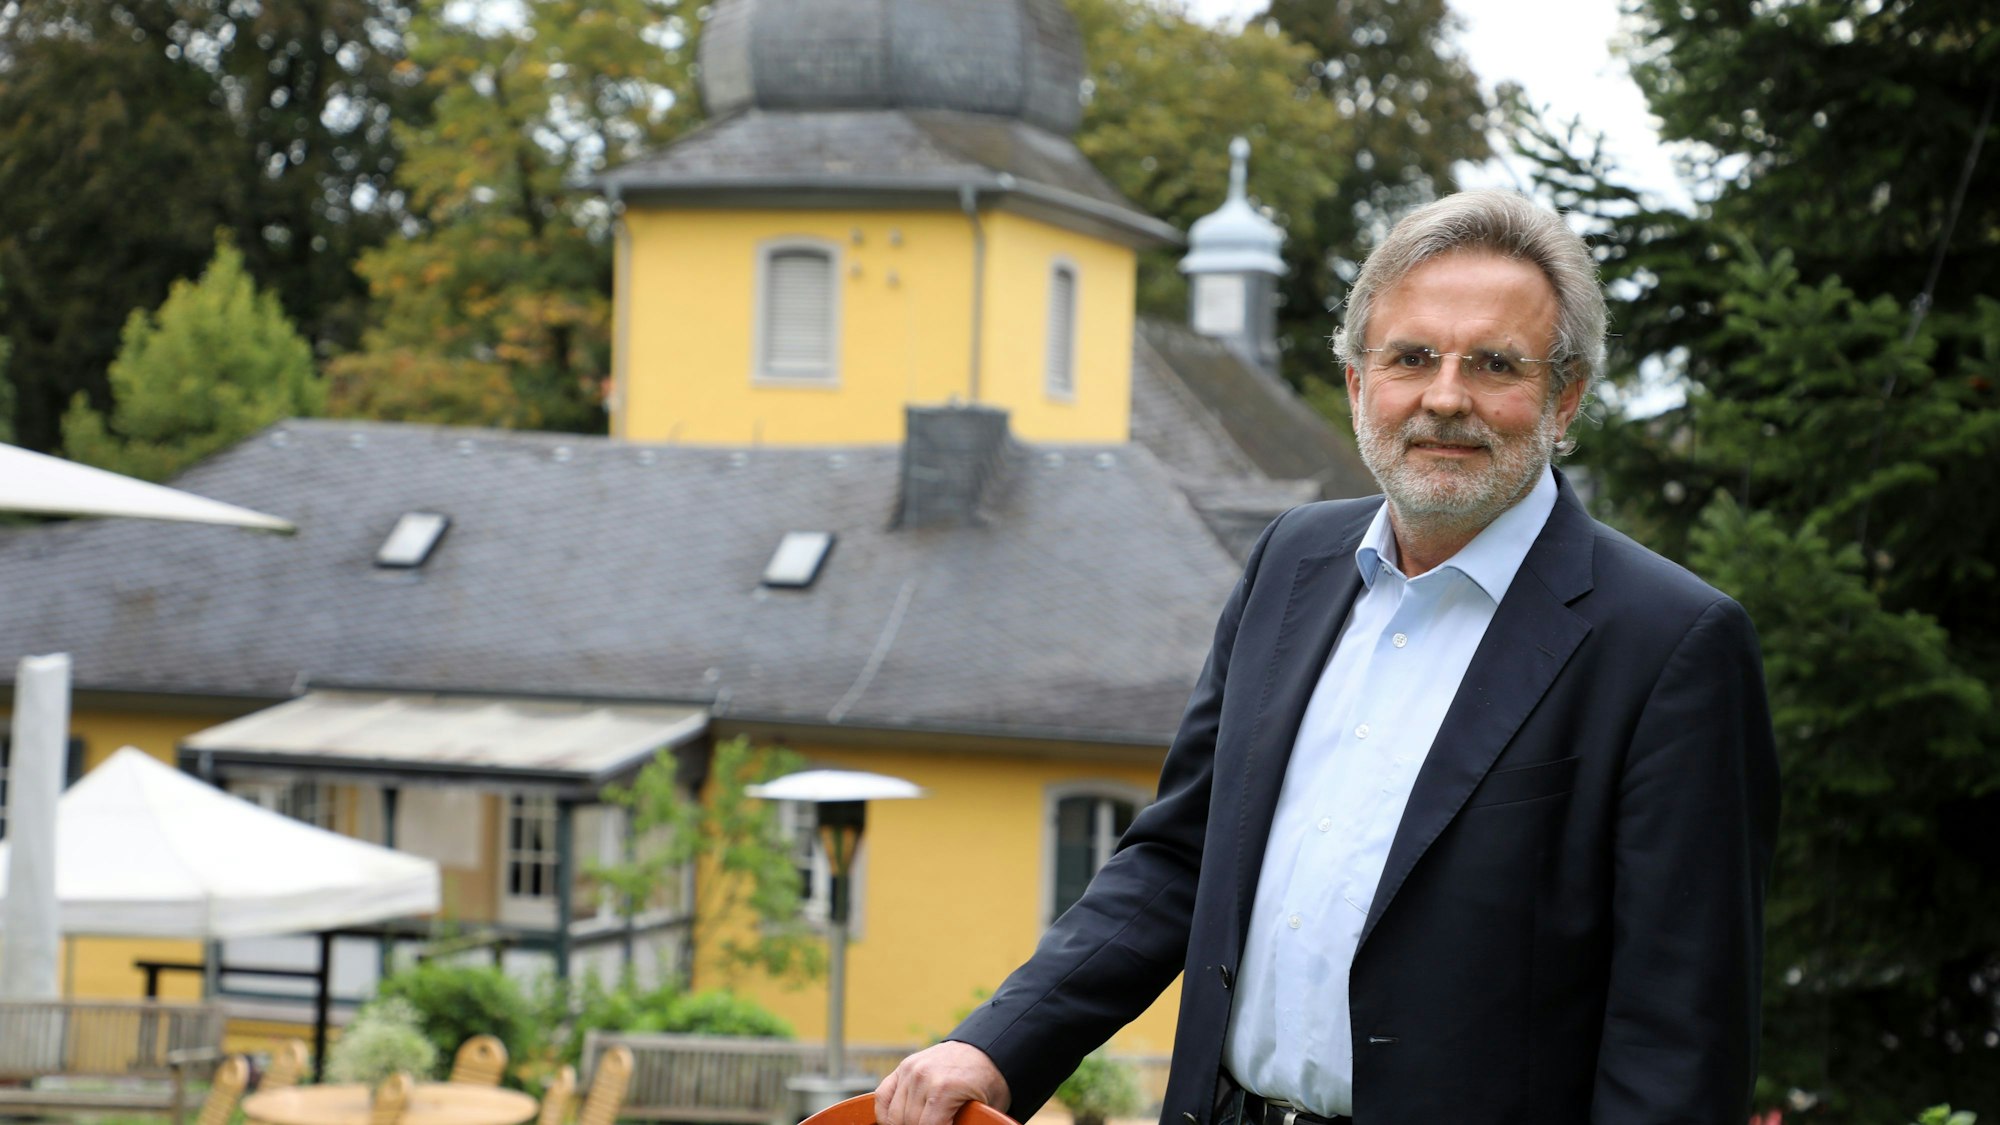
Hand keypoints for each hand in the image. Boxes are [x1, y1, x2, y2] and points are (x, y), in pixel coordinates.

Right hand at [874, 1041, 1009, 1124]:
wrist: (986, 1049)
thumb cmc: (988, 1082)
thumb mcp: (985, 1107)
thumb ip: (966, 1124)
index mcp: (945, 1089)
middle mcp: (923, 1077)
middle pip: (909, 1123)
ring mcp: (910, 1070)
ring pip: (894, 1115)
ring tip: (920, 1124)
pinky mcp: (904, 1067)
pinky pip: (883, 1096)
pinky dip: (885, 1115)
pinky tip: (895, 1123)